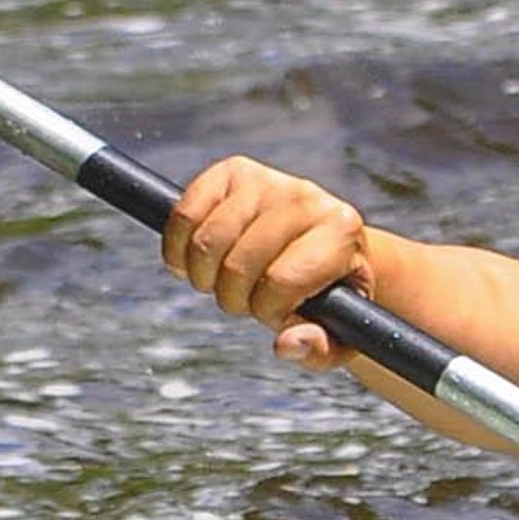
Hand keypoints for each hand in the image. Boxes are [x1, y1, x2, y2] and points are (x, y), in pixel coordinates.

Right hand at [168, 155, 373, 368]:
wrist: (327, 245)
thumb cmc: (333, 293)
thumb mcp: (340, 331)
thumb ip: (320, 348)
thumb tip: (285, 344)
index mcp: (341, 232)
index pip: (279, 282)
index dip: (268, 311)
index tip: (278, 312)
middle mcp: (305, 197)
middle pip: (237, 265)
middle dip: (235, 299)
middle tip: (248, 300)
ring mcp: (266, 180)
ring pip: (206, 242)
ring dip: (204, 278)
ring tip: (224, 282)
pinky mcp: (232, 172)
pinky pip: (184, 214)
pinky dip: (178, 249)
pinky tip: (195, 263)